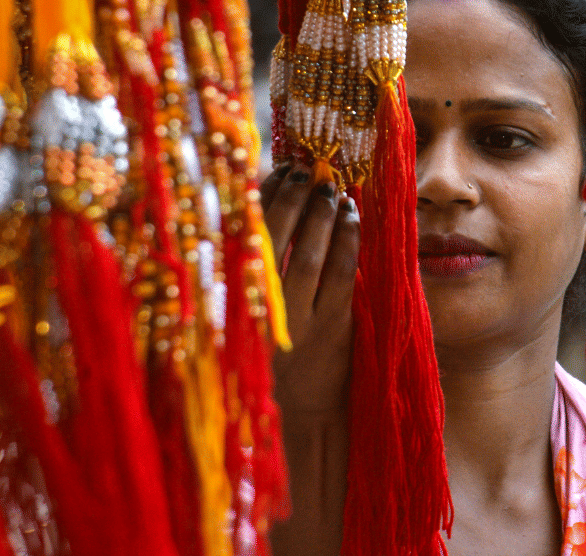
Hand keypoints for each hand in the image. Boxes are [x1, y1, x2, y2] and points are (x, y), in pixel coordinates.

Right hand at [260, 162, 358, 420]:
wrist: (304, 415)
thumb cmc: (276, 361)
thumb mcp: (251, 319)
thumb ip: (253, 274)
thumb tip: (272, 205)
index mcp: (234, 304)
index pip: (241, 239)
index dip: (261, 200)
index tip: (277, 171)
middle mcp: (261, 311)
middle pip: (272, 240)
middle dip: (291, 198)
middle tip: (306, 169)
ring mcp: (298, 320)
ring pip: (308, 254)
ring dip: (321, 213)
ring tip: (330, 186)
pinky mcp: (333, 329)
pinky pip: (341, 274)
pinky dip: (347, 239)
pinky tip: (352, 215)